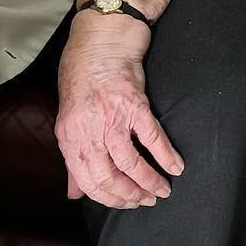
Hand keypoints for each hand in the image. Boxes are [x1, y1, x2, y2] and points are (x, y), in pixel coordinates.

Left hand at [55, 18, 183, 208]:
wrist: (100, 41)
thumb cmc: (84, 79)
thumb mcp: (71, 120)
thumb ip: (74, 159)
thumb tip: (74, 192)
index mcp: (69, 136)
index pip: (87, 181)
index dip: (109, 198)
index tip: (126, 204)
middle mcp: (87, 130)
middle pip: (108, 177)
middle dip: (130, 195)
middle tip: (147, 200)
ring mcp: (111, 118)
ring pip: (130, 163)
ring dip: (149, 182)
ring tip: (162, 189)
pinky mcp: (134, 105)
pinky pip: (152, 138)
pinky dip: (166, 156)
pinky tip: (175, 167)